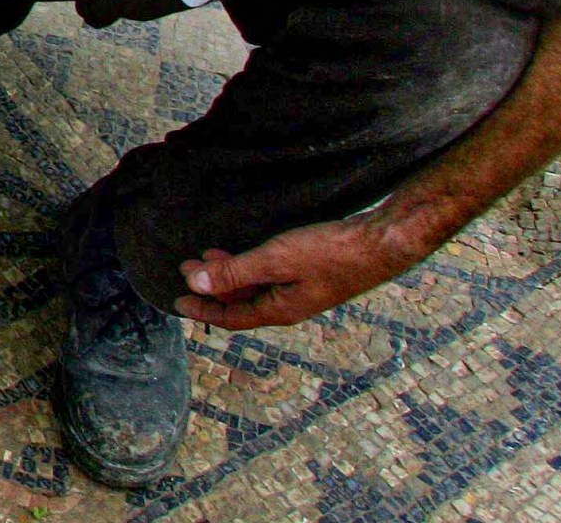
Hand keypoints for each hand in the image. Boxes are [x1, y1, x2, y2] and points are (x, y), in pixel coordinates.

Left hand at [174, 215, 426, 329]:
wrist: (384, 242)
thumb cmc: (333, 252)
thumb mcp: (276, 260)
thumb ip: (235, 273)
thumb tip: (195, 284)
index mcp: (281, 311)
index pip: (232, 318)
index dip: (203, 310)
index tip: (176, 302)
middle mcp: (290, 305)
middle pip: (242, 302)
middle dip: (212, 287)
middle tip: (186, 268)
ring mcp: (303, 290)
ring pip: (256, 287)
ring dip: (230, 274)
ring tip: (206, 257)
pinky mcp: (312, 273)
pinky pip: (270, 275)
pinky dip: (250, 266)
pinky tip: (243, 252)